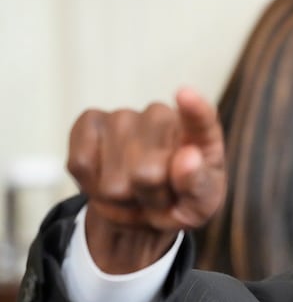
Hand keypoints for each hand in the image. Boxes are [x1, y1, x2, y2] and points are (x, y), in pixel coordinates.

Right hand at [68, 88, 225, 273]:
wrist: (145, 206)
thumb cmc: (179, 201)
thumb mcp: (199, 204)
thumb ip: (198, 185)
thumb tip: (188, 157)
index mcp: (200, 137)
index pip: (201, 120)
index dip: (193, 108)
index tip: (185, 95)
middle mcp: (162, 117)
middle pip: (147, 173)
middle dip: (148, 200)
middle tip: (157, 199)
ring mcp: (124, 116)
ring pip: (114, 180)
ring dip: (122, 199)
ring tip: (135, 194)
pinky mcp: (90, 121)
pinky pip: (81, 163)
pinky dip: (91, 186)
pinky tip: (107, 184)